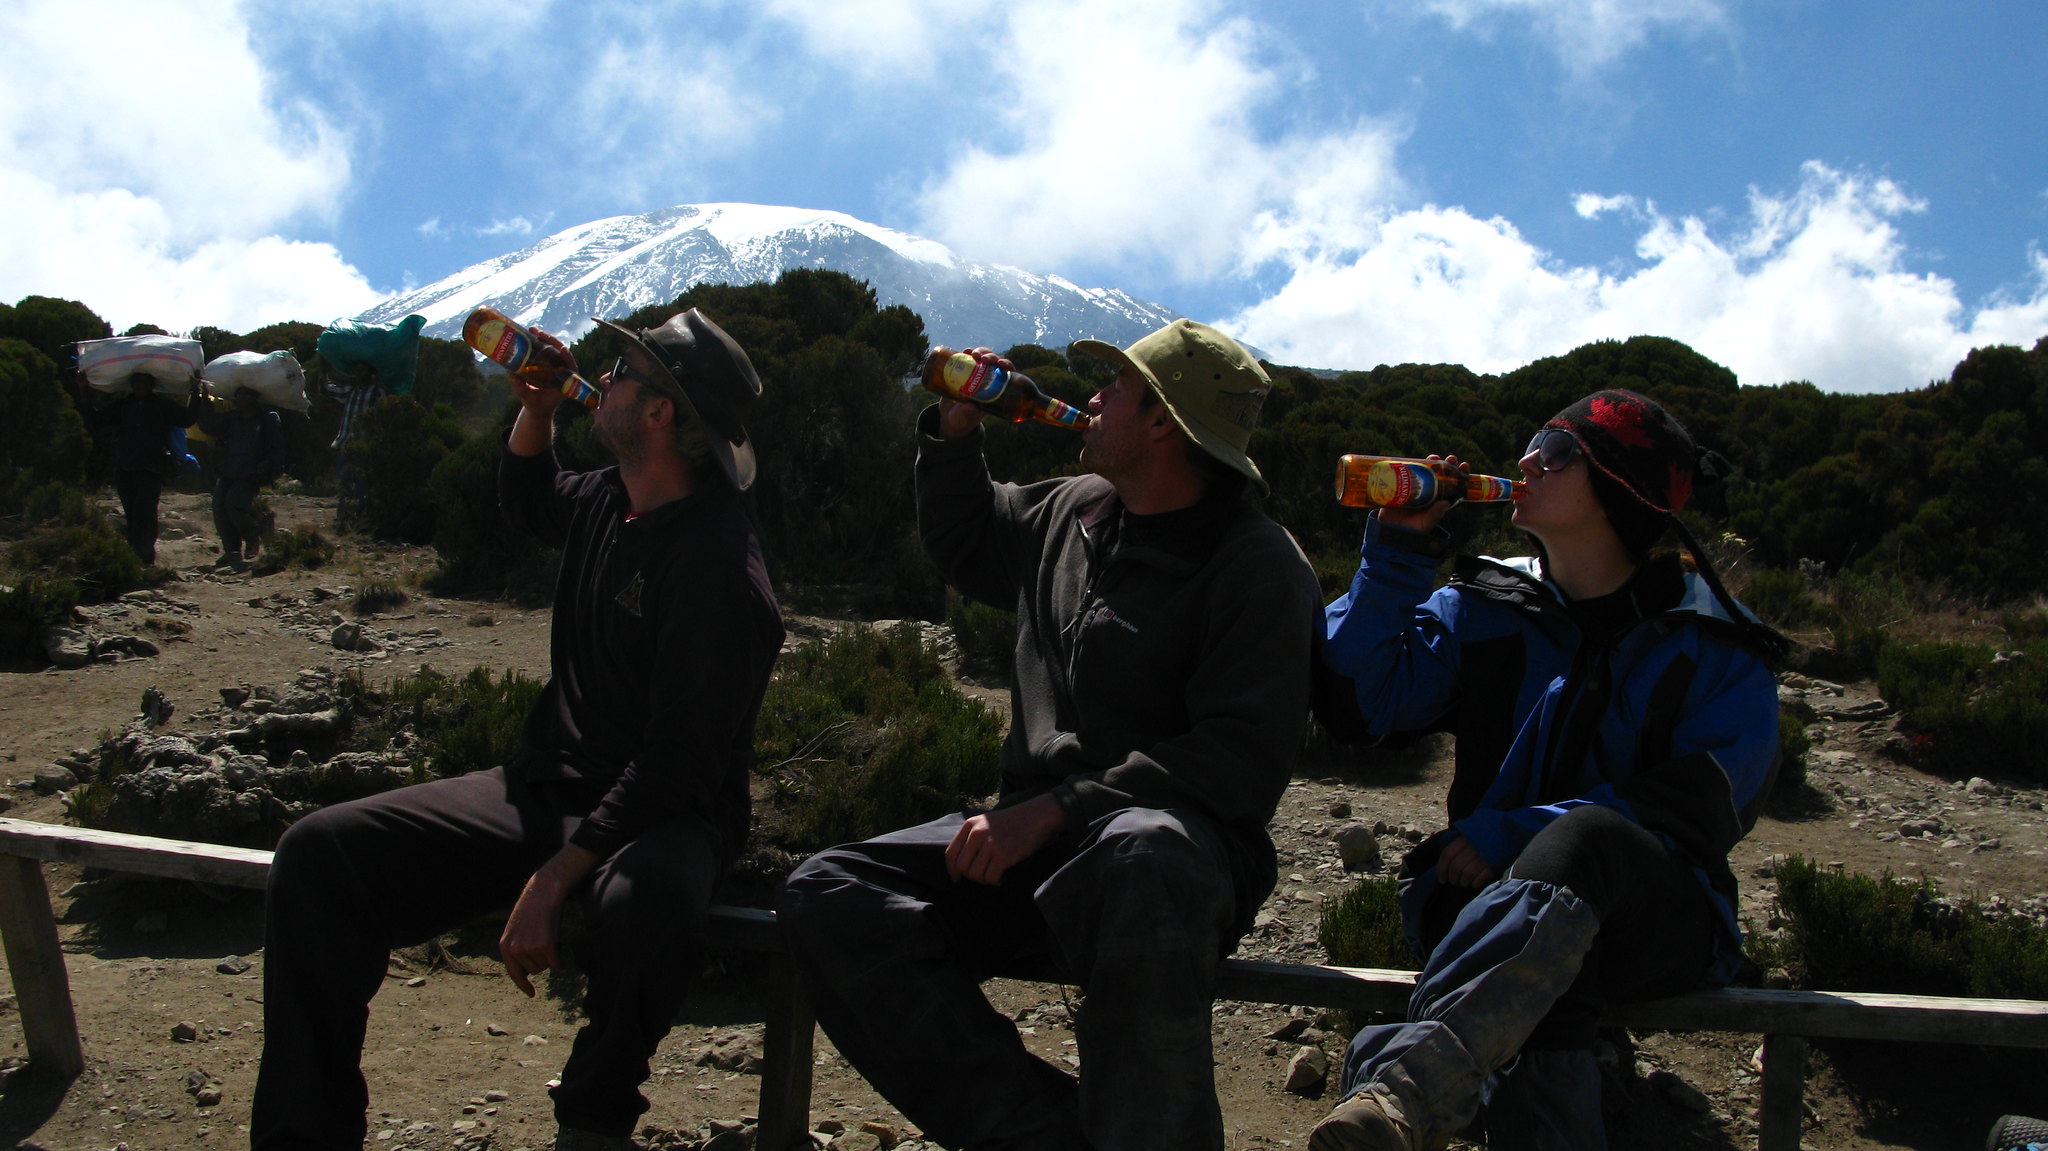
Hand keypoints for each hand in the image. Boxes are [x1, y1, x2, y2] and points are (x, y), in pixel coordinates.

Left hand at [499, 844, 598, 995]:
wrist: (543, 892)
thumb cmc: (532, 910)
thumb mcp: (517, 930)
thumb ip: (517, 949)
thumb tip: (526, 973)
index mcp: (505, 946)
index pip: (513, 973)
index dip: (523, 985)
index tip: (532, 994)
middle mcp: (515, 950)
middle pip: (534, 970)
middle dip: (541, 960)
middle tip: (543, 941)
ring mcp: (529, 948)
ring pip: (545, 966)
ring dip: (550, 956)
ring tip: (548, 937)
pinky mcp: (545, 945)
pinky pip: (556, 963)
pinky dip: (560, 961)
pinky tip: (561, 952)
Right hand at [504, 327, 575, 415]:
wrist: (538, 408)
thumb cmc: (536, 405)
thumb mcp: (527, 398)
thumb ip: (520, 388)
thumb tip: (511, 374)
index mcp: (566, 383)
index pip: (571, 367)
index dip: (568, 358)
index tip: (563, 349)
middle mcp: (564, 373)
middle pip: (562, 353)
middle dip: (552, 341)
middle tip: (539, 333)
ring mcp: (558, 367)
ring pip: (556, 349)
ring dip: (546, 338)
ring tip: (533, 330)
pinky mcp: (551, 364)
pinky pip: (549, 351)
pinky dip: (541, 342)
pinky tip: (532, 335)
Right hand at [934, 347, 1006, 437]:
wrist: (950, 417)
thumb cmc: (963, 420)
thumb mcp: (966, 418)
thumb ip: (968, 414)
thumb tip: (971, 407)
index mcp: (995, 390)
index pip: (1005, 373)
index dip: (1006, 365)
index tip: (1001, 364)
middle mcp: (987, 379)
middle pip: (994, 362)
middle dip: (991, 356)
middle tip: (983, 359)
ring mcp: (975, 373)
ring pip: (981, 357)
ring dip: (980, 352)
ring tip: (971, 353)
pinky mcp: (963, 371)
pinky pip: (967, 358)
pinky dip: (966, 353)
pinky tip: (963, 351)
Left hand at [944, 793, 1068, 884]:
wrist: (1036, 816)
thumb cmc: (1011, 822)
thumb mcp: (985, 822)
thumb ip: (971, 837)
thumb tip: (959, 865)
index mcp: (970, 825)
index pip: (951, 853)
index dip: (952, 870)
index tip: (956, 878)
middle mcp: (977, 834)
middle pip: (962, 867)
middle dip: (970, 876)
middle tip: (981, 876)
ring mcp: (991, 844)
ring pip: (975, 875)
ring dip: (984, 880)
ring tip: (993, 875)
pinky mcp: (1004, 855)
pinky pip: (991, 878)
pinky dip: (995, 882)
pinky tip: (1001, 877)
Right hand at [1379, 454, 1466, 532]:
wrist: (1389, 529)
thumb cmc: (1411, 530)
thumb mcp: (1425, 524)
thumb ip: (1434, 515)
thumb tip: (1445, 503)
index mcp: (1439, 501)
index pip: (1453, 487)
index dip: (1460, 476)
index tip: (1464, 465)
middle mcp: (1430, 492)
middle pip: (1441, 476)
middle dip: (1447, 466)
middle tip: (1451, 458)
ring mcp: (1417, 488)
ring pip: (1427, 472)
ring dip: (1432, 463)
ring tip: (1435, 457)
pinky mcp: (1403, 486)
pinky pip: (1410, 473)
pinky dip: (1413, 465)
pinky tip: (1415, 460)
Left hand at [1435, 834, 1497, 888]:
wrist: (1509, 828)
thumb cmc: (1487, 834)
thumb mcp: (1470, 834)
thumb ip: (1459, 845)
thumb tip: (1446, 862)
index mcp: (1464, 838)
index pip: (1447, 855)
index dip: (1442, 870)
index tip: (1441, 879)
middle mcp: (1472, 846)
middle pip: (1456, 867)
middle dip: (1453, 878)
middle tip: (1454, 882)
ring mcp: (1484, 854)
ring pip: (1467, 874)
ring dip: (1464, 882)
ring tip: (1465, 883)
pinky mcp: (1496, 862)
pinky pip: (1482, 877)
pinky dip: (1476, 883)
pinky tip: (1475, 884)